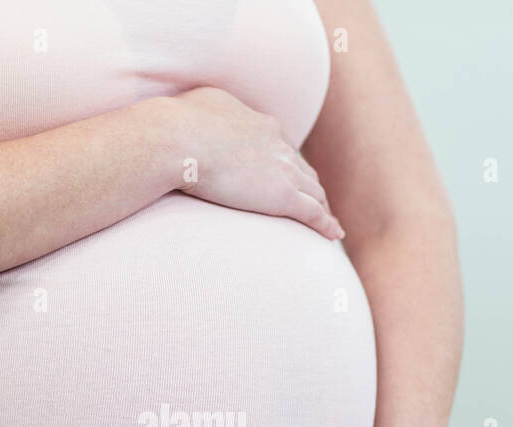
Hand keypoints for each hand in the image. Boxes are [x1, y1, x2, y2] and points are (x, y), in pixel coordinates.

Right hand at [167, 87, 343, 238]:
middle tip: (314, 200)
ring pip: (314, 191)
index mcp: (260, 124)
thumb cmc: (178, 123)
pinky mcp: (282, 196)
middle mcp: (278, 144)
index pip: (282, 147)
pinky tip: (334, 235)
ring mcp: (284, 170)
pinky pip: (313, 213)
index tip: (287, 173)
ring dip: (322, 206)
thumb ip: (211, 112)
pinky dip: (326, 224)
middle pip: (303, 169)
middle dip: (310, 185)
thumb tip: (203, 115)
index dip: (287, 162)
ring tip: (327, 221)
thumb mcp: (200, 105)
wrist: (179, 139)